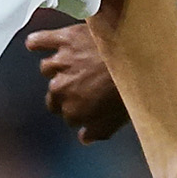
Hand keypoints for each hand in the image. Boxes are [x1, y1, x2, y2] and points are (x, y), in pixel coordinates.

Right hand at [24, 20, 128, 140]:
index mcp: (73, 111)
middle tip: (83, 84)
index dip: (79, 108)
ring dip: (57, 68)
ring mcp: (61, 63)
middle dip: (66, 91)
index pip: (67, 115)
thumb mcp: (118, 120)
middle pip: (54, 93)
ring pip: (47, 68)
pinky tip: (34, 45)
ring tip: (70, 63)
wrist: (142, 57)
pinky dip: (36, 42)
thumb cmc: (132, 89)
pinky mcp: (65, 39)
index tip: (89, 103)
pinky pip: (40, 41)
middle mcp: (61, 88)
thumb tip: (84, 137)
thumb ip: (97, 132)